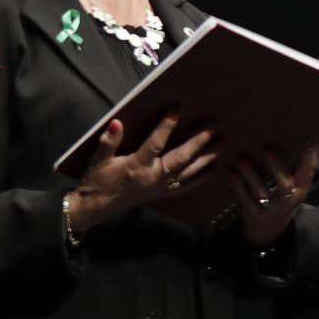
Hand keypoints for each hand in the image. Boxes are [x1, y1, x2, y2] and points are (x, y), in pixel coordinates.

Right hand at [66, 114, 220, 234]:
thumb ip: (109, 141)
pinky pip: (186, 186)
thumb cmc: (98, 180)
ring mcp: (160, 187)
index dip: (165, 127)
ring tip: (221, 146)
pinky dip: (201, 178)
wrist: (97, 206)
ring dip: (206, 158)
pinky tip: (213, 170)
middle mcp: (153, 177)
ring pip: (188, 172)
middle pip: (180, 158)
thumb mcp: (99, 159)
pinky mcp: (163, 193)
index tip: (177, 112)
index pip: (155, 144)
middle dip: (197, 143)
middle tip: (213, 129)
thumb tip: (116, 122)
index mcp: (137, 166)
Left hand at [231, 144, 318, 247]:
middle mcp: (288, 198)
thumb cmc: (283, 195)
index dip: (309, 157)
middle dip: (276, 166)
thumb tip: (315, 135)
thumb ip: (301, 162)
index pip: (308, 171)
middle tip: (266, 148)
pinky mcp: (254, 213)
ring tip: (240, 159)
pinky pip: (245, 199)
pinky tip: (231, 173)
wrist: (268, 228)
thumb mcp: (296, 183)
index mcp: (301, 187)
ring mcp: (270, 207)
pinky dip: (238, 186)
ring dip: (250, 175)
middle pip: (284, 184)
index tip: (308, 141)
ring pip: (261, 191)